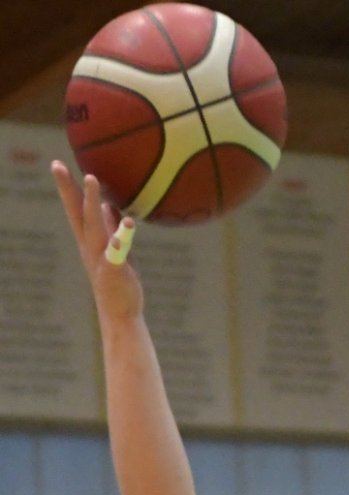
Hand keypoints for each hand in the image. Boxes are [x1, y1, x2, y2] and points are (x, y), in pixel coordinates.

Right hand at [52, 162, 142, 322]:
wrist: (120, 313)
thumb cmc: (117, 281)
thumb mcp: (113, 250)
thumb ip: (110, 227)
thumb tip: (108, 205)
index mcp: (89, 242)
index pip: (76, 210)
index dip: (67, 188)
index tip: (57, 164)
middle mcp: (91, 247)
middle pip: (77, 213)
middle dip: (67, 189)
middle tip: (57, 165)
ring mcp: (101, 259)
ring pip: (94, 226)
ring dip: (91, 203)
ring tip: (91, 180)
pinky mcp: (115, 271)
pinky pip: (118, 252)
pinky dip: (121, 237)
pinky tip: (128, 222)